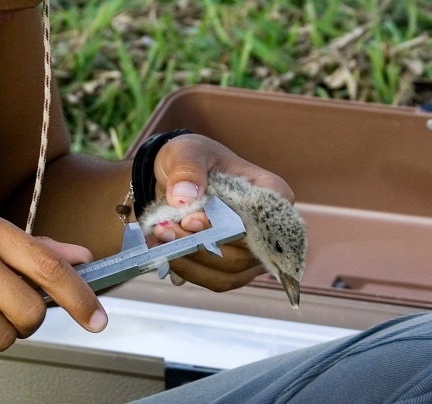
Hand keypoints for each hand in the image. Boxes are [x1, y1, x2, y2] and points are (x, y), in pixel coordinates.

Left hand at [147, 134, 294, 291]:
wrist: (177, 177)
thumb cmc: (193, 159)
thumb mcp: (187, 152)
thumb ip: (187, 169)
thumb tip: (185, 197)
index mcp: (271, 192)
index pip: (265, 220)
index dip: (229, 226)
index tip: (190, 220)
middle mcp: (269, 227)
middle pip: (243, 253)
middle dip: (200, 245)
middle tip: (164, 229)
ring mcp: (253, 251)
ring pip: (229, 272)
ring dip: (191, 260)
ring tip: (161, 238)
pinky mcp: (233, 267)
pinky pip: (215, 279)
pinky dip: (188, 269)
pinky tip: (164, 252)